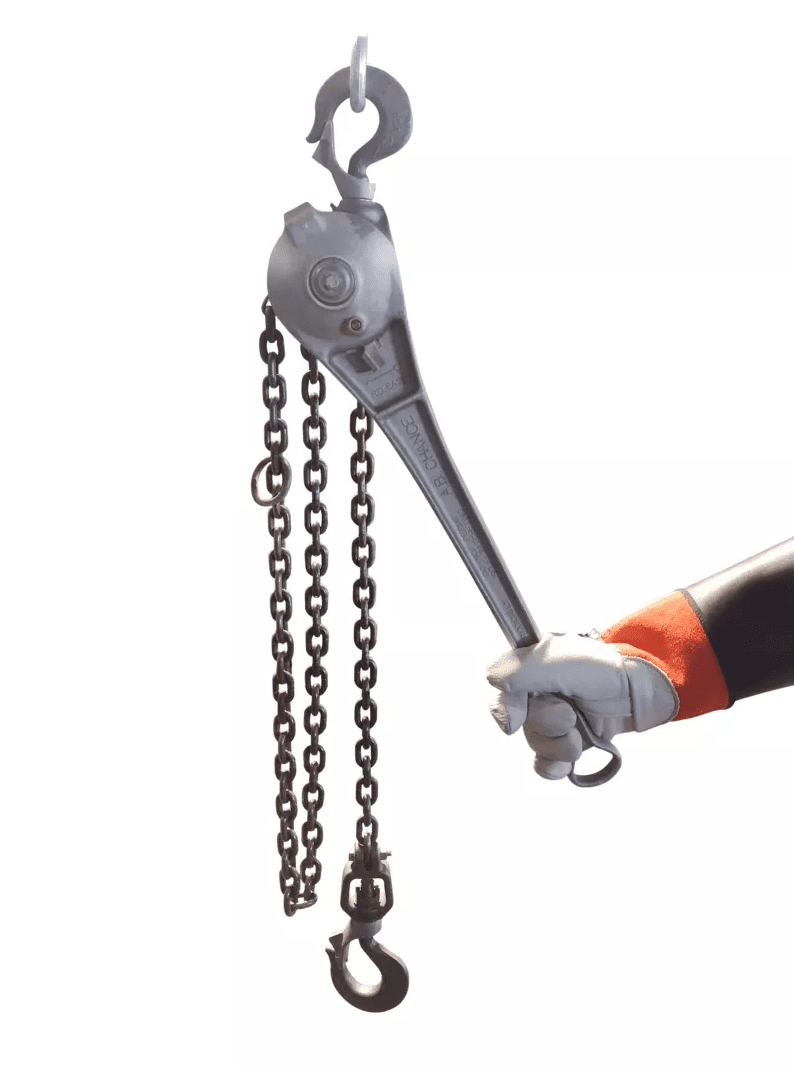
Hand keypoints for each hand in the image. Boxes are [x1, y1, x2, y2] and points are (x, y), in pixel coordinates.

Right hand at [486, 632, 677, 779]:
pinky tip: (571, 759)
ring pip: (536, 745)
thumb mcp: (556, 660)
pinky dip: (558, 765)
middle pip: (520, 725)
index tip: (516, 721)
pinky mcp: (570, 740)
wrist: (644, 690)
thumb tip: (495, 695)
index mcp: (529, 667)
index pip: (499, 693)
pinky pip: (547, 765)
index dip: (507, 710)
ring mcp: (554, 717)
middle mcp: (538, 692)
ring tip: (582, 729)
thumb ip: (518, 672)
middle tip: (570, 712)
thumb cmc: (604, 667)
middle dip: (547, 724)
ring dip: (560, 743)